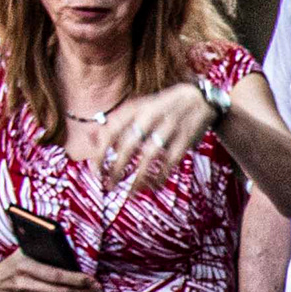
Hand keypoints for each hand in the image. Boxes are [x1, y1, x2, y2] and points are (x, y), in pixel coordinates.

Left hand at [91, 81, 216, 195]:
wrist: (200, 98)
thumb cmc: (162, 106)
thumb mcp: (138, 108)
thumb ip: (116, 122)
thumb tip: (91, 141)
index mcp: (135, 108)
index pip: (110, 131)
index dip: (100, 152)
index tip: (96, 170)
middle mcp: (150, 117)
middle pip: (128, 146)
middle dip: (116, 169)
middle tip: (108, 186)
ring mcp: (169, 128)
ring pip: (149, 157)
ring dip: (138, 177)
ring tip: (130, 193)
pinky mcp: (185, 140)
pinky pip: (169, 162)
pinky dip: (160, 176)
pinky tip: (153, 186)